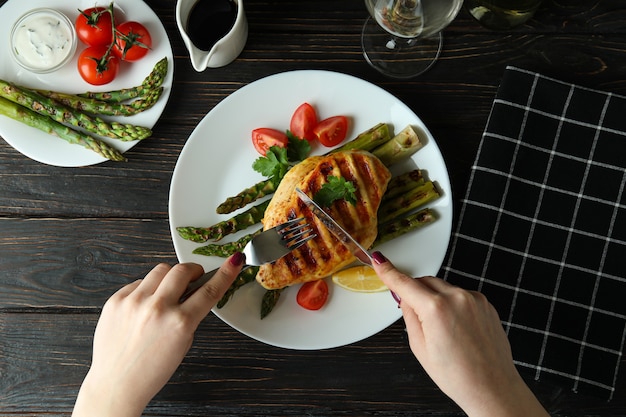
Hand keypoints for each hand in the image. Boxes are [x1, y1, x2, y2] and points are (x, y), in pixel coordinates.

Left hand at [72, 254, 244, 416]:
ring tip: (167, 293)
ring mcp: (134, 302)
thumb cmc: (150, 371)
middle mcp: (157, 309)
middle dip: (193, 271)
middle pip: (183, 270)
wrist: (116, 384)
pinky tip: (145, 305)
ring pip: (160, 270)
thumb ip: (190, 315)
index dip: (226, 273)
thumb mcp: (183, 344)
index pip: (210, 290)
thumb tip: (195, 291)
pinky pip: (139, 282)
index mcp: (180, 323)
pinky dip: (147, 289)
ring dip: (170, 278)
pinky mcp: (116, 300)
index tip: (234, 261)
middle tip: (194, 278)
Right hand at [371, 252, 548, 416]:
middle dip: (416, 292)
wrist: (492, 387)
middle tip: (416, 316)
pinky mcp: (485, 303)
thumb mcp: (420, 348)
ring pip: (443, 287)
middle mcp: (457, 298)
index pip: (405, 283)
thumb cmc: (458, 376)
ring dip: (435, 299)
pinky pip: (460, 295)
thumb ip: (410, 316)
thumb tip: (405, 299)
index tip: (380, 261)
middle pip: (425, 281)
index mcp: (436, 309)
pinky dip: (452, 304)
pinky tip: (456, 328)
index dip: (389, 272)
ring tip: (442, 330)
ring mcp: (474, 299)